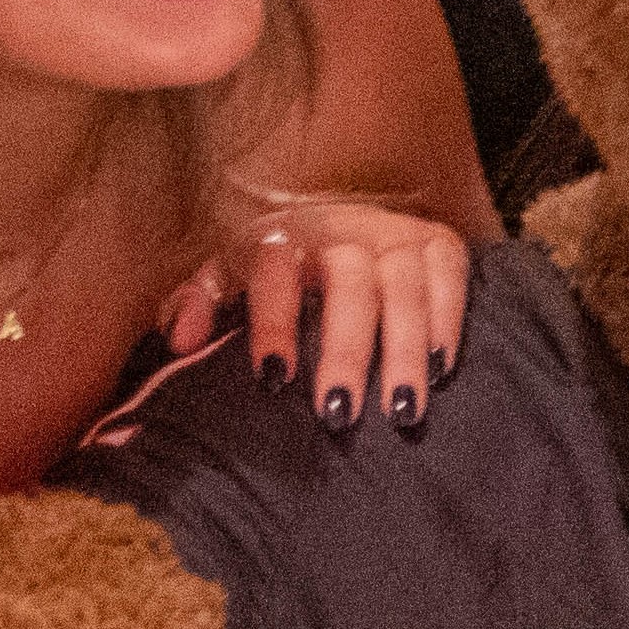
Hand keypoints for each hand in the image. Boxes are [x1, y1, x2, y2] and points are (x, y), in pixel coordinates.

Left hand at [167, 197, 472, 434]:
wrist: (336, 215)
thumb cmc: (275, 259)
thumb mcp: (229, 270)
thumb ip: (201, 301)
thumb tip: (180, 341)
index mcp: (282, 235)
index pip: (275, 273)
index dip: (274, 324)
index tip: (274, 379)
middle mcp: (341, 229)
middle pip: (349, 286)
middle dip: (345, 351)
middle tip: (339, 414)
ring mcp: (393, 233)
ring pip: (403, 286)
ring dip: (402, 348)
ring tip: (401, 409)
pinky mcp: (436, 240)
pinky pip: (449, 273)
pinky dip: (448, 318)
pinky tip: (440, 366)